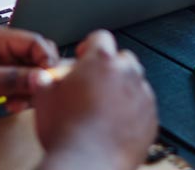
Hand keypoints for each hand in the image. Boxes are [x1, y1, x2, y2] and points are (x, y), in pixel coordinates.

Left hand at [0, 27, 58, 117]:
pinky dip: (21, 95)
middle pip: (38, 57)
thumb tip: (41, 77)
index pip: (36, 43)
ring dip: (30, 89)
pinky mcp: (0, 76)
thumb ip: (10, 79)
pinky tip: (10, 104)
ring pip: (32, 72)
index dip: (47, 61)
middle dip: (39, 77)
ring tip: (16, 103)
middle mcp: (4, 47)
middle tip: (33, 95)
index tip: (49, 81)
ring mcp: (2, 62)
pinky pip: (21, 83)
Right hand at [33, 30, 156, 168]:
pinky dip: (133, 111)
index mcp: (101, 60)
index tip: (83, 57)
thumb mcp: (44, 98)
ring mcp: (142, 95)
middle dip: (109, 67)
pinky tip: (116, 123)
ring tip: (104, 106)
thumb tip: (43, 76)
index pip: (100, 37)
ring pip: (135, 82)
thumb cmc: (65, 132)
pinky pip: (143, 106)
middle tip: (93, 84)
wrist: (85, 164)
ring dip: (122, 88)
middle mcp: (126, 73)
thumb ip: (46, 80)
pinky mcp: (151, 118)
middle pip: (122, 58)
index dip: (89, 46)